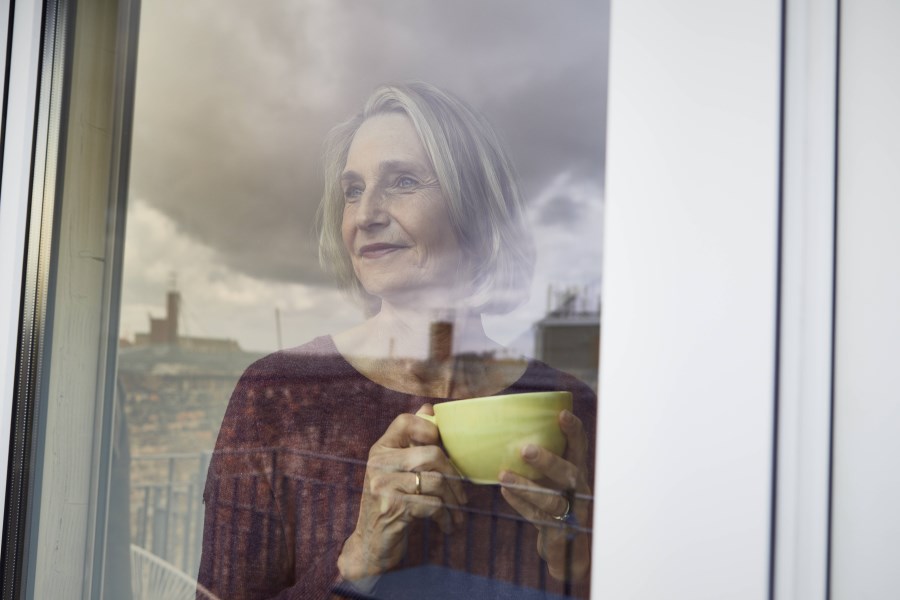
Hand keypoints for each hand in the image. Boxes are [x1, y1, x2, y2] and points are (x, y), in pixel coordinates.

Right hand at [337, 405, 467, 581]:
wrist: (370, 545)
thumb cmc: (390, 504)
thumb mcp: (395, 471)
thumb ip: (410, 442)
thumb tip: (428, 407)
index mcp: (380, 450)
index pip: (405, 421)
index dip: (429, 428)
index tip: (444, 448)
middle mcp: (378, 463)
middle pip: (432, 454)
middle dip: (454, 476)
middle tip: (462, 495)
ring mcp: (383, 485)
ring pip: (436, 482)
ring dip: (454, 501)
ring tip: (458, 513)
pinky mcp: (392, 507)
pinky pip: (433, 505)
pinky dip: (446, 517)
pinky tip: (447, 526)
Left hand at [499, 409, 591, 581]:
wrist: (564, 546)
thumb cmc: (553, 499)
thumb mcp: (553, 478)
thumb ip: (543, 457)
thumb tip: (507, 428)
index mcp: (577, 470)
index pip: (580, 447)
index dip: (573, 431)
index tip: (561, 415)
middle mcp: (578, 489)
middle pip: (568, 473)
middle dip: (548, 461)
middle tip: (526, 450)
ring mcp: (570, 512)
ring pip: (551, 499)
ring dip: (526, 487)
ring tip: (504, 476)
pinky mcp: (557, 532)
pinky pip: (538, 517)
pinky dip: (520, 504)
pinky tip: (505, 491)